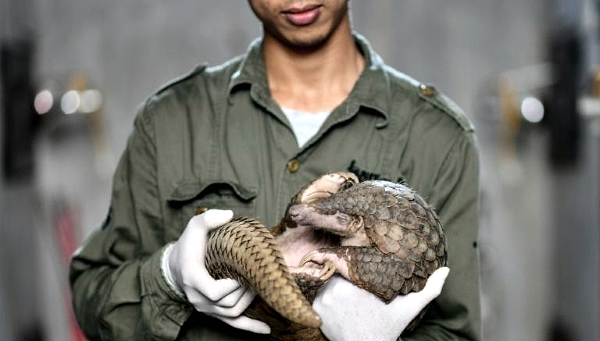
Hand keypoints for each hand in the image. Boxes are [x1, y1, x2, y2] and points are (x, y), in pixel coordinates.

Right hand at [164, 209, 270, 333]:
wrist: (177, 266)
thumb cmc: (189, 245)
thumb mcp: (194, 226)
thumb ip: (208, 218)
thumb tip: (228, 215)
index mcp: (193, 278)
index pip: (213, 292)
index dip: (231, 286)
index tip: (242, 273)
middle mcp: (198, 298)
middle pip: (227, 304)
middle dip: (246, 291)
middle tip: (257, 276)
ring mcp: (206, 308)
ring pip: (232, 313)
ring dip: (249, 302)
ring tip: (259, 287)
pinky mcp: (214, 313)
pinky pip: (233, 325)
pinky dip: (250, 328)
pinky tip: (267, 330)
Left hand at [313, 267, 449, 340]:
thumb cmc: (388, 327)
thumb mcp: (409, 307)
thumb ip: (429, 289)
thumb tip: (446, 270)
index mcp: (356, 285)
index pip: (349, 260)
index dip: (353, 259)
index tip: (360, 262)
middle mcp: (335, 291)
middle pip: (335, 269)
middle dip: (343, 270)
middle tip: (353, 274)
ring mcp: (323, 301)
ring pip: (325, 280)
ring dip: (332, 281)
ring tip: (345, 286)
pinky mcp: (316, 311)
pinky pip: (317, 293)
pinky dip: (324, 294)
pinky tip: (337, 299)